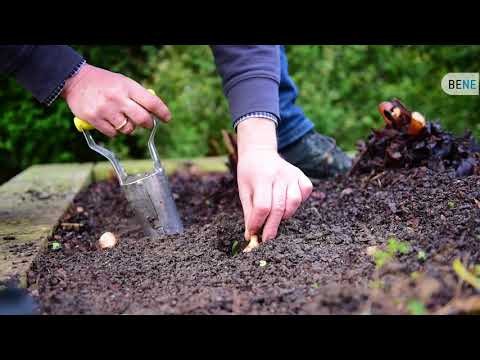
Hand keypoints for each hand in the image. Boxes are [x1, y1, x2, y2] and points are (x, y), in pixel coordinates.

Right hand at [61, 63, 170, 136]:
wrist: (75, 80)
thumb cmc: (104, 82)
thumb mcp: (123, 82)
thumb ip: (138, 95)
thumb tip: (154, 112)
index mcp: (127, 87)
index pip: (152, 102)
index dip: (163, 112)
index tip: (167, 118)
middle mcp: (118, 98)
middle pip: (143, 119)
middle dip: (148, 124)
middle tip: (146, 123)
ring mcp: (106, 110)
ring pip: (128, 129)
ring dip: (129, 127)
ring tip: (122, 119)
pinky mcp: (94, 119)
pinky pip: (113, 133)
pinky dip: (115, 131)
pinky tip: (110, 122)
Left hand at [236, 118, 312, 241]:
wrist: (259, 152)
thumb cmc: (249, 174)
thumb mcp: (244, 190)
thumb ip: (249, 212)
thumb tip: (251, 235)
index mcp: (261, 178)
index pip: (262, 206)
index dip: (258, 222)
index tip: (253, 233)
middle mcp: (279, 175)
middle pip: (278, 208)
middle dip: (271, 227)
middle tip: (266, 239)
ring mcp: (292, 174)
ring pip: (294, 202)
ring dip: (285, 215)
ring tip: (275, 216)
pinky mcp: (301, 175)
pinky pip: (305, 192)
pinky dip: (299, 201)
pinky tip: (288, 202)